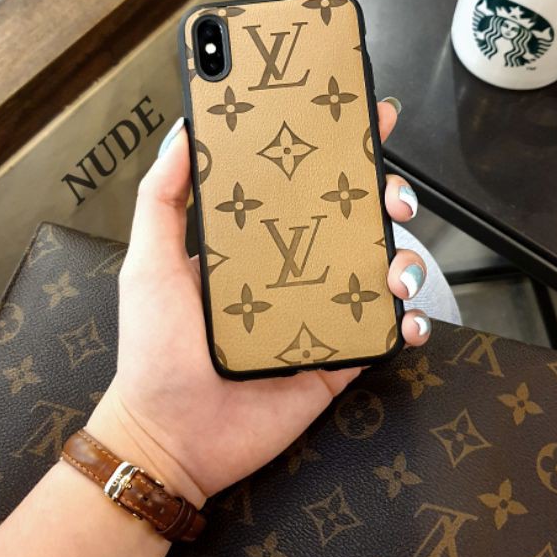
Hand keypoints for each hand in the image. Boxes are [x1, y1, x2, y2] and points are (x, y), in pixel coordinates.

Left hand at [86, 100, 429, 508]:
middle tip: (388, 193)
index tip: (361, 120)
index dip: (336, 151)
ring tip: (394, 266)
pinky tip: (403, 317)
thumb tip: (184, 130)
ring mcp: (320, 311)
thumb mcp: (150, 263)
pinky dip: (406, 321)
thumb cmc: (155, 349)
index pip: (303, 184)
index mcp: (257, 242)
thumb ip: (162, 198)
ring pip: (378, 269)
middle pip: (353, 219)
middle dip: (383, 195)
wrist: (173, 437)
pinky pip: (382, 331)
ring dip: (403, 256)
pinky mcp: (338, 355)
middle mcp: (295, 269)